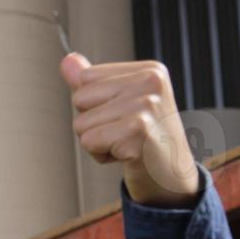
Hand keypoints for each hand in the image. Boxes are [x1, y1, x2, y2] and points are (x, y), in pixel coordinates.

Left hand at [60, 53, 201, 207]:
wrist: (172, 178)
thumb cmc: (145, 140)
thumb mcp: (121, 104)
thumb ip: (93, 83)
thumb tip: (67, 60)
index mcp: (148, 70)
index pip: (86, 77)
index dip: (95, 104)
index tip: (124, 117)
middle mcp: (150, 82)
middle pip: (79, 99)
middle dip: (93, 124)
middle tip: (124, 134)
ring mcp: (145, 106)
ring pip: (80, 123)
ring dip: (97, 142)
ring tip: (126, 144)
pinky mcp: (136, 131)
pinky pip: (89, 142)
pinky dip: (101, 156)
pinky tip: (126, 156)